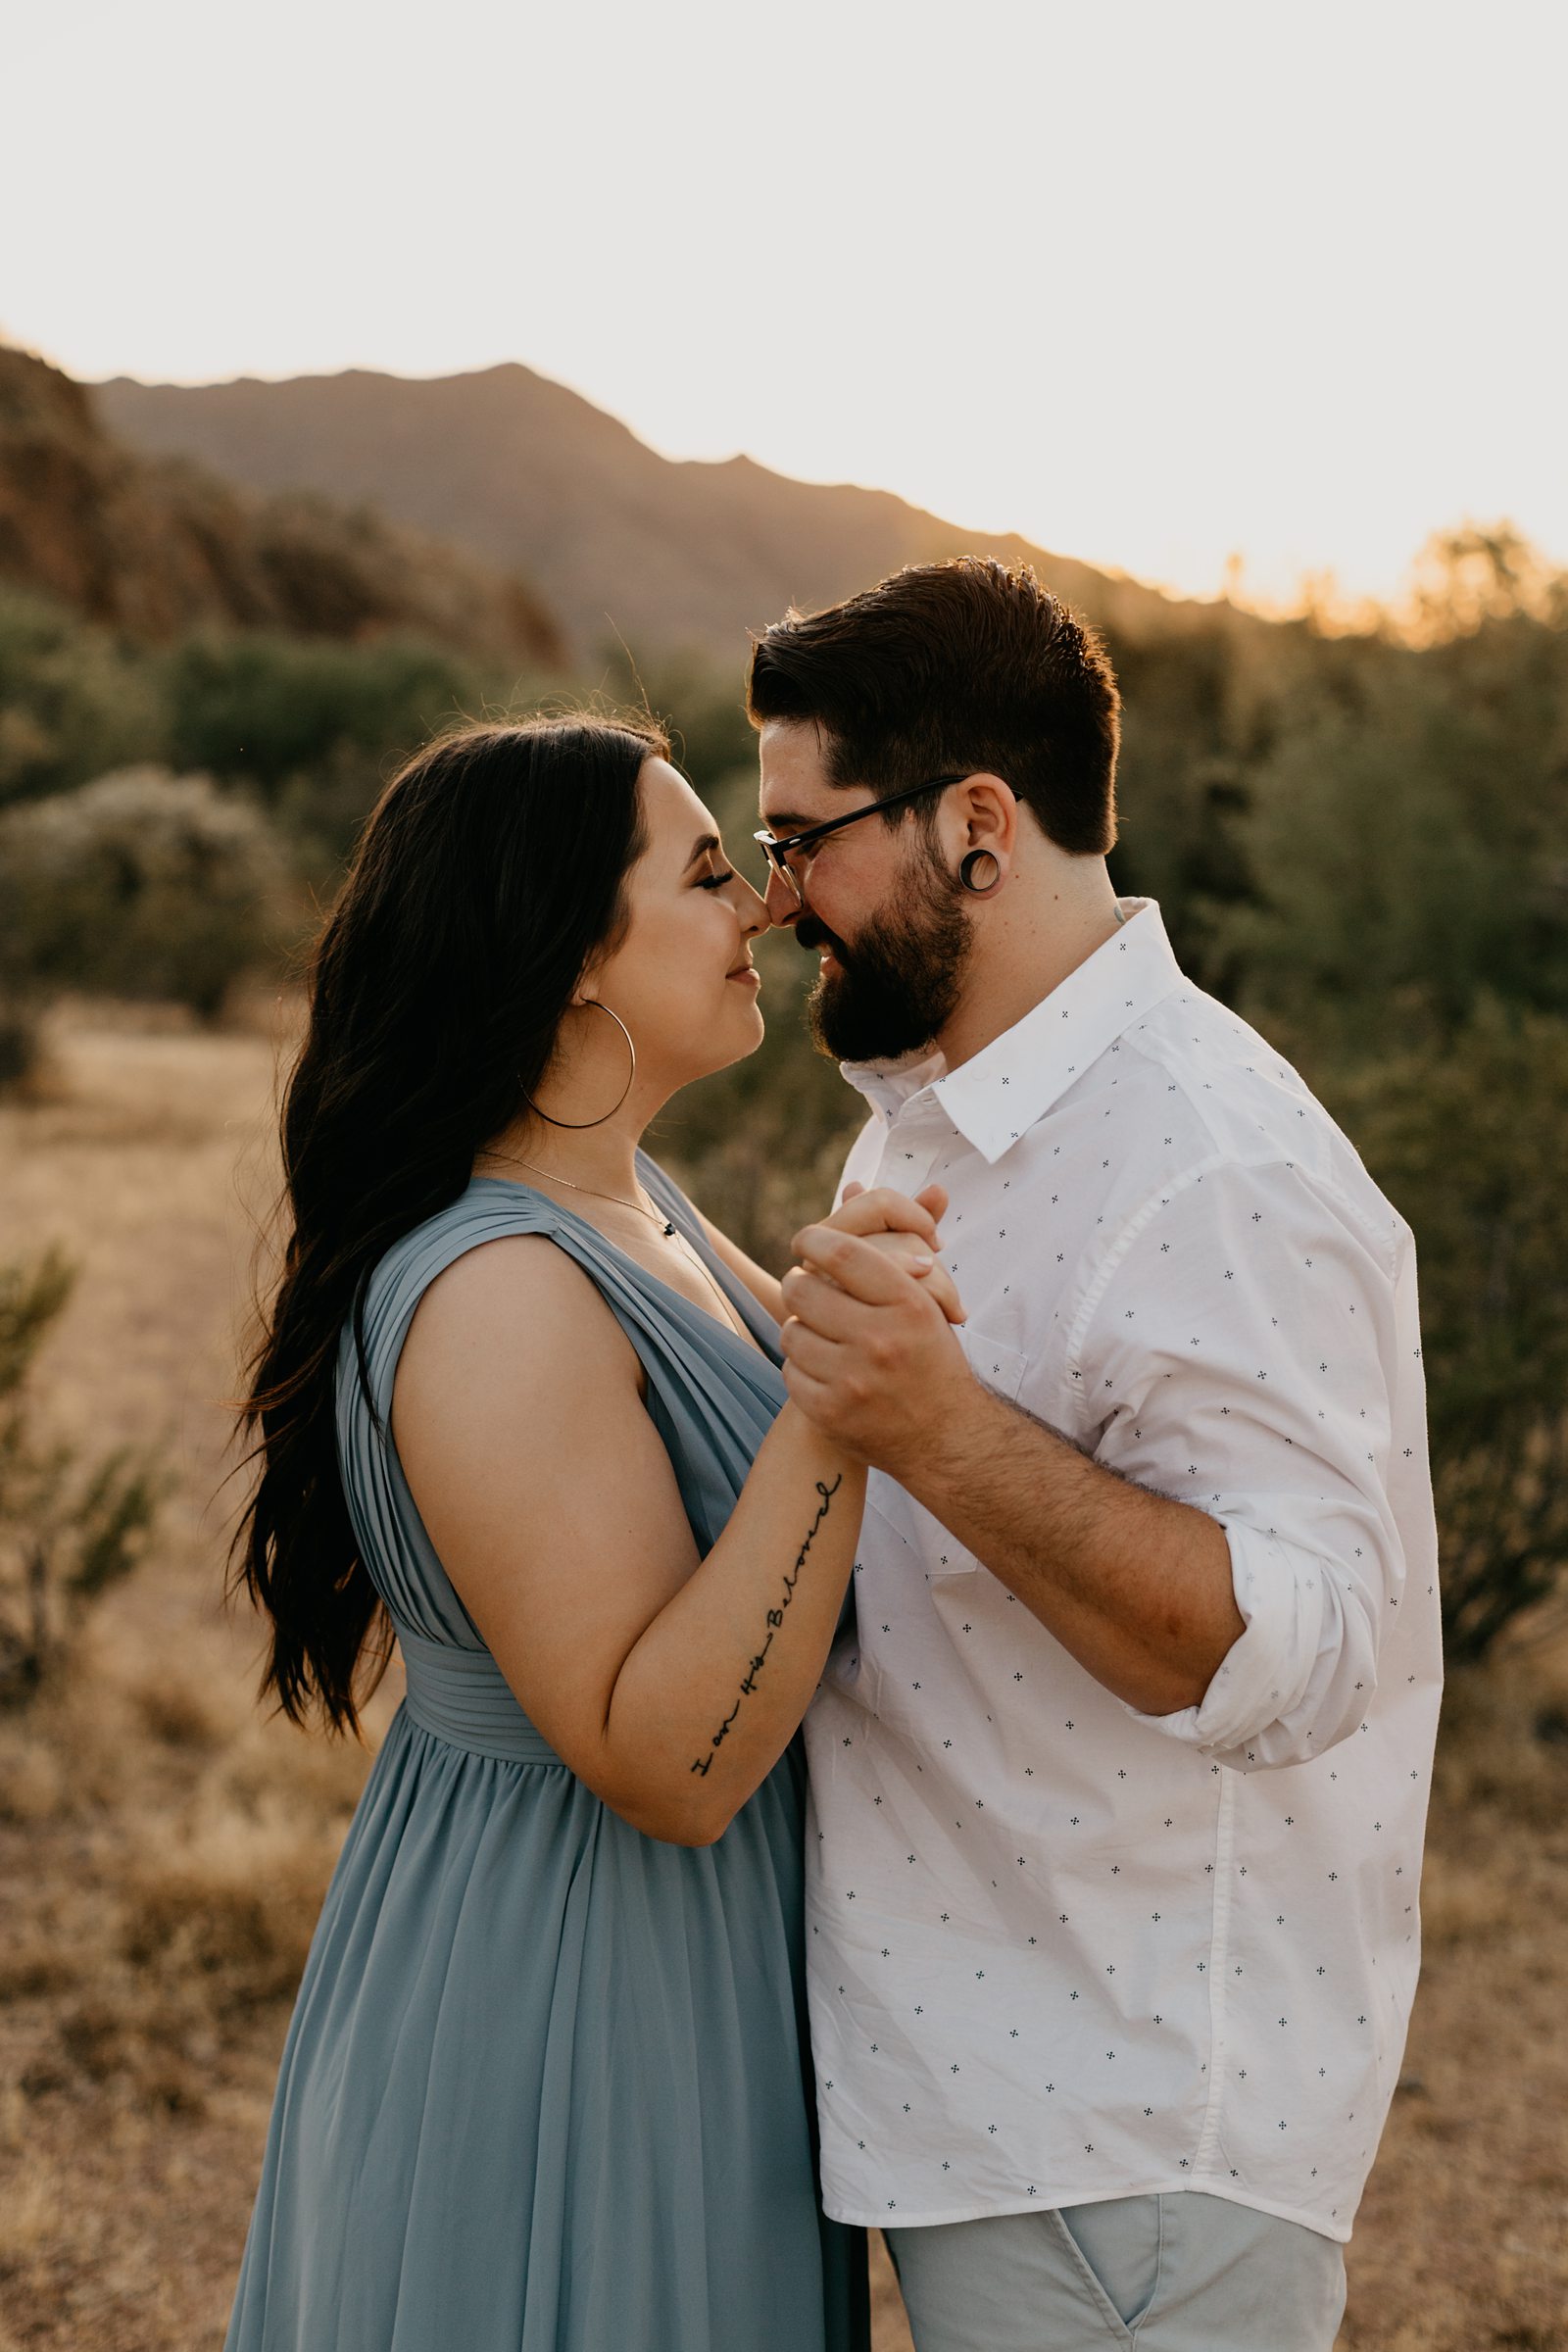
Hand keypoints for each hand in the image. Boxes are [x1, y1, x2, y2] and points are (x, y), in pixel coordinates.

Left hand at [779, 1210, 976, 1473]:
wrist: (948, 1438)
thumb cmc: (933, 1357)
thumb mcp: (926, 1297)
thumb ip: (890, 1241)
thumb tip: (854, 1184)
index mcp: (908, 1302)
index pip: (838, 1251)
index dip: (811, 1239)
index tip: (806, 1242)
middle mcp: (881, 1339)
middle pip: (801, 1289)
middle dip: (801, 1285)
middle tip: (810, 1290)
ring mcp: (853, 1379)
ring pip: (790, 1332)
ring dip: (801, 1329)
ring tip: (821, 1332)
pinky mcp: (831, 1412)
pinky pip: (790, 1372)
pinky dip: (803, 1368)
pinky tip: (824, 1368)